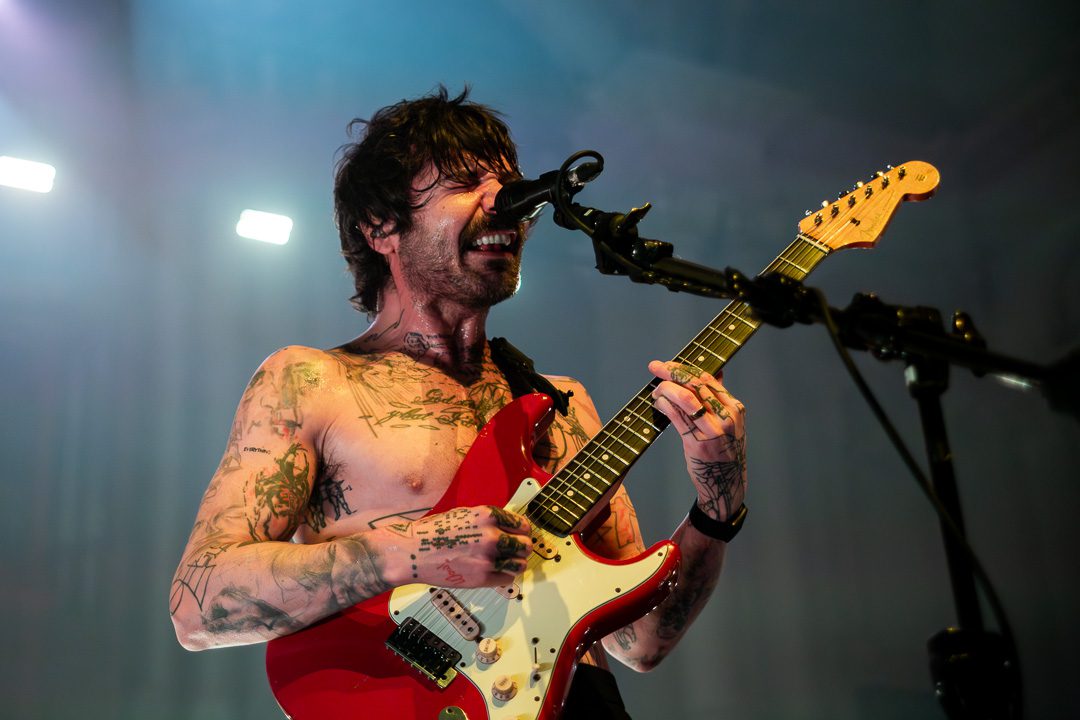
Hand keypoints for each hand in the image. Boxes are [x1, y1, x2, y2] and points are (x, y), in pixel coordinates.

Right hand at [396, 506, 532, 587]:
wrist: (413, 552)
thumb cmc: (434, 533)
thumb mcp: (465, 514)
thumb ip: (488, 520)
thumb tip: (507, 526)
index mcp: (488, 517)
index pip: (522, 525)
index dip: (523, 531)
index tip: (521, 534)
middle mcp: (492, 536)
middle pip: (526, 545)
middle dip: (522, 547)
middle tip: (516, 550)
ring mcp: (488, 559)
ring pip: (520, 564)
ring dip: (516, 563)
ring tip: (507, 562)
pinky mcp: (482, 578)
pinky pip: (507, 579)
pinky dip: (504, 576)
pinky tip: (496, 571)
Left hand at [649, 360, 746, 521]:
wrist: (727, 485)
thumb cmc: (724, 452)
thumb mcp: (730, 424)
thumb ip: (720, 400)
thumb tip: (716, 373)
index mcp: (734, 408)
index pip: (707, 379)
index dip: (685, 368)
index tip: (668, 364)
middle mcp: (726, 417)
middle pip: (696, 384)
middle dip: (672, 372)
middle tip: (655, 367)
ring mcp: (713, 430)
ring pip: (686, 398)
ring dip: (666, 388)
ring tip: (656, 390)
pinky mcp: (698, 443)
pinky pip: (677, 417)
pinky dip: (664, 405)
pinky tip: (657, 403)